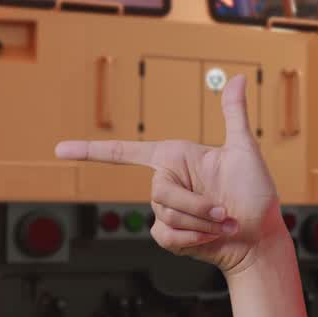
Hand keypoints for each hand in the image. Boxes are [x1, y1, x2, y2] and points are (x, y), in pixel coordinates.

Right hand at [54, 74, 284, 276]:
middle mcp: (167, 182)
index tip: (59, 149)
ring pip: (165, 215)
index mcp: (176, 158)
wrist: (258, 238)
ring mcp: (165, 210)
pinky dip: (193, 238)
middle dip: (197, 205)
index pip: (127, 152)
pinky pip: (166, 235)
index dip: (91, 151)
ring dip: (200, 222)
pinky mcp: (168, 235)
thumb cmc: (255, 194)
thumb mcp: (244, 150)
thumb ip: (234, 114)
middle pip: (160, 192)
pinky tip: (212, 237)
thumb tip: (239, 78)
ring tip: (224, 221)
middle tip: (226, 210)